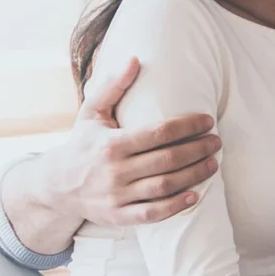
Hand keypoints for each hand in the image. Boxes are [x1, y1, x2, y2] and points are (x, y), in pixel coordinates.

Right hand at [51, 59, 222, 224]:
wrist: (58, 184)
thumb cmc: (82, 144)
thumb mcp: (91, 112)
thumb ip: (113, 86)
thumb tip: (134, 59)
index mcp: (111, 143)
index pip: (159, 132)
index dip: (188, 126)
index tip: (207, 121)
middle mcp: (115, 170)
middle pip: (168, 159)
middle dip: (198, 150)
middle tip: (216, 142)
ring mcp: (118, 195)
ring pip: (165, 186)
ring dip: (194, 175)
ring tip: (213, 163)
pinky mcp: (120, 215)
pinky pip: (153, 214)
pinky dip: (176, 205)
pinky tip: (195, 195)